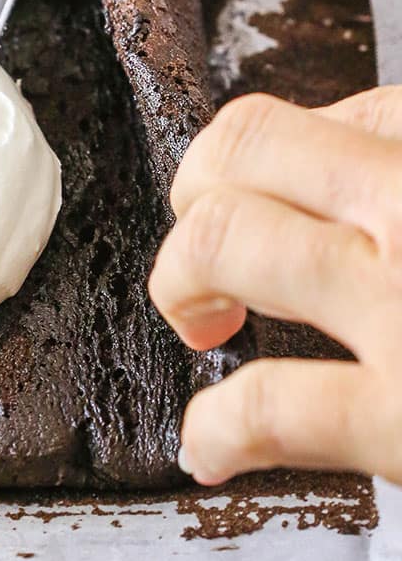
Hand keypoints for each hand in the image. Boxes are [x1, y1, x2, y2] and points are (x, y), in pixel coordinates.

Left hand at [148, 88, 401, 484]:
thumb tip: (372, 198)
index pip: (345, 114)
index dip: (297, 161)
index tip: (290, 195)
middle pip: (247, 143)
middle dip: (203, 189)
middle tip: (212, 247)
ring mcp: (401, 302)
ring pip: (220, 238)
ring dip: (182, 281)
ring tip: (197, 323)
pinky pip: (267, 404)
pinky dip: (217, 429)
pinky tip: (210, 446)